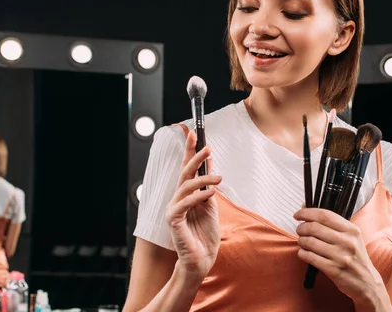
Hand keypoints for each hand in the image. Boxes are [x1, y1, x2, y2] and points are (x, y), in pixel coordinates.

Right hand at [165, 130, 221, 280]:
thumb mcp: (210, 204)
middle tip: (207, 147)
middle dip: (194, 157)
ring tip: (219, 178)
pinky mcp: (172, 220)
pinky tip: (210, 193)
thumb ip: (208, 185)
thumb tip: (210, 163)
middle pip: (184, 173)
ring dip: (203, 179)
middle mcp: (177, 198)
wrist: (202, 258)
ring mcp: (173, 208)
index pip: (187, 168)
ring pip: (185, 186)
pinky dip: (198, 196)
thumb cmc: (205, 233)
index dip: (189, 151)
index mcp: (186, 194)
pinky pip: (184, 203)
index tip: (194, 133)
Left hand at [294, 208, 387, 308]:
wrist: (367, 282)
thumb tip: (305, 207)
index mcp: (352, 230)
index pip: (325, 215)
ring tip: (302, 242)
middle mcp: (347, 242)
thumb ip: (331, 223)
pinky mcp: (334, 270)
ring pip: (310, 242)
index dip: (307, 212)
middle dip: (302, 228)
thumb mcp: (351, 237)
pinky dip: (302, 253)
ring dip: (301, 241)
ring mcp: (341, 256)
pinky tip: (303, 253)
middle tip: (299, 230)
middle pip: (315, 227)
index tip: (298, 214)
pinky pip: (310, 257)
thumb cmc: (355, 257)